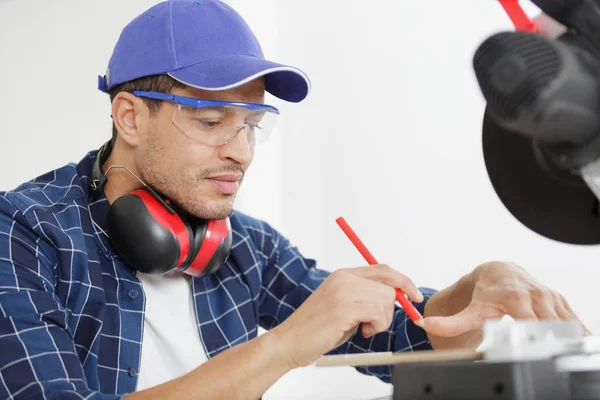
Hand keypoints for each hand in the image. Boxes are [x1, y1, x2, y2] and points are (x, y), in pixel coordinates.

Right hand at [271, 264, 423, 367]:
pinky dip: (376, 326)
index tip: (414, 296)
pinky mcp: (344, 307)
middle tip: (376, 324)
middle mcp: (344, 278)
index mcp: (343, 274)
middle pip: (389, 284)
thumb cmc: (316, 329)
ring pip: (386, 300)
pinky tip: (360, 332)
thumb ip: (364, 297)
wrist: (290, 341)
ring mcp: (344, 291)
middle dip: (392, 308)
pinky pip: (378, 313)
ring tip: (362, 328)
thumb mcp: (343, 306)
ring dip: (381, 321)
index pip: (383, 269)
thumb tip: (395, 296)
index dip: (403, 281)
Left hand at [422, 261, 589, 348]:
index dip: (531, 338)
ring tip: (560, 351)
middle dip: (549, 340)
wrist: (498, 270)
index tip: (531, 348)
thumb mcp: (471, 309)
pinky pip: (573, 319)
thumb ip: (451, 322)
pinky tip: (575, 343)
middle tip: (545, 353)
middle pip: (549, 324)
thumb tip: (426, 325)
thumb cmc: (485, 293)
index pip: (528, 323)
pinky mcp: (558, 300)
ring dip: (565, 338)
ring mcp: (548, 297)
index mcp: (514, 298)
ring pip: (564, 322)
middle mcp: (534, 295)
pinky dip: (575, 331)